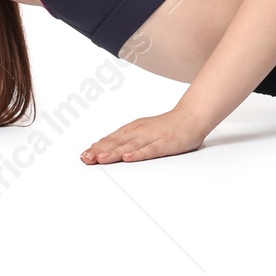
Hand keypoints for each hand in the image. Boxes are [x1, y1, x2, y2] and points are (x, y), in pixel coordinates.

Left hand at [81, 111, 204, 163]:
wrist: (192, 116)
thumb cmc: (167, 126)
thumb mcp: (143, 130)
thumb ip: (126, 139)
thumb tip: (103, 148)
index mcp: (134, 128)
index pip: (111, 139)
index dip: (97, 147)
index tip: (83, 155)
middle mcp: (141, 131)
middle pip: (117, 142)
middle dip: (100, 151)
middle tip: (85, 159)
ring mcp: (153, 136)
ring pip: (130, 146)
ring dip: (114, 152)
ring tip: (100, 159)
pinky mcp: (166, 143)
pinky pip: (150, 149)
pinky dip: (138, 154)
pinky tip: (128, 157)